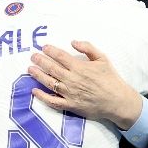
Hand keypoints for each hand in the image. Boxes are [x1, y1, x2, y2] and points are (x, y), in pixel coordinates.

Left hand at [28, 41, 142, 129]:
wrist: (117, 101)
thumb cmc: (111, 79)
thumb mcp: (103, 58)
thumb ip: (88, 48)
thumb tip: (73, 42)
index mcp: (80, 67)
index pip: (60, 56)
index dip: (50, 51)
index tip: (43, 47)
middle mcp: (72, 80)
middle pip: (52, 68)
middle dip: (40, 61)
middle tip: (32, 56)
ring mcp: (69, 93)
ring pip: (49, 83)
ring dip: (38, 75)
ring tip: (30, 69)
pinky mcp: (70, 105)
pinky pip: (52, 101)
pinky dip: (42, 97)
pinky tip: (34, 91)